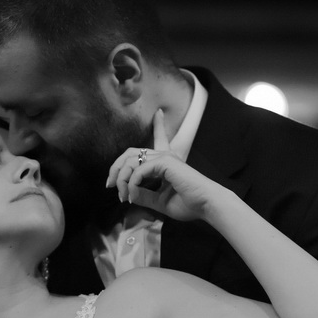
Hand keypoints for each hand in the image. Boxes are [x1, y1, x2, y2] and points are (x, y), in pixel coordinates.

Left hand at [107, 108, 236, 221]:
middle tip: (110, 185)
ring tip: (123, 196)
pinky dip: (132, 184)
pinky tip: (133, 196)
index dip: (158, 125)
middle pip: (131, 152)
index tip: (159, 112)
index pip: (160, 138)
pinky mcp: (166, 162)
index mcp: (167, 162)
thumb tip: (128, 194)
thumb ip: (143, 195)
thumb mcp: (159, 201)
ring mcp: (165, 157)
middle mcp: (165, 155)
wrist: (206, 206)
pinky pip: (138, 170)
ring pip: (130, 161)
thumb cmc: (188, 204)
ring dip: (122, 180)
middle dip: (116, 168)